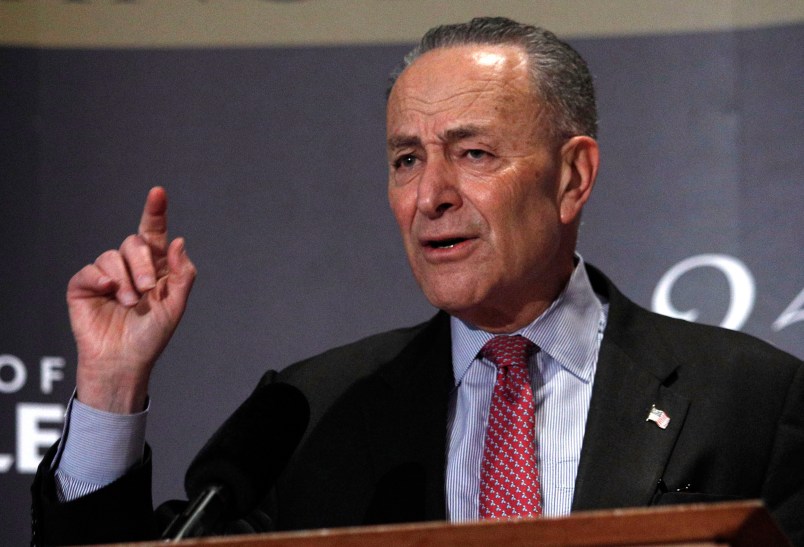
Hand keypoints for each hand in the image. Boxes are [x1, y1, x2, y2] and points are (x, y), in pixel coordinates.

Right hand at [68, 187, 195, 412]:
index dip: (155, 212)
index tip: (158, 192)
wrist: (124, 362)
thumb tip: (179, 241)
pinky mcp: (85, 286)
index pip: (155, 234)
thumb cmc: (151, 335)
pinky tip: (110, 293)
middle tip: (146, 289)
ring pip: (113, 255)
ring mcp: (106, 275)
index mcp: (155, 268)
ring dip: (125, 278)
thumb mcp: (175, 305)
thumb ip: (182, 273)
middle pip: (136, 242)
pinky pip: (91, 270)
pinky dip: (102, 279)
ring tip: (130, 303)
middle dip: (143, 263)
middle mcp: (130, 267)